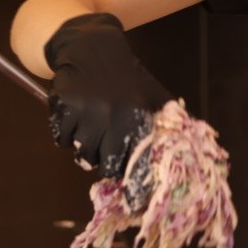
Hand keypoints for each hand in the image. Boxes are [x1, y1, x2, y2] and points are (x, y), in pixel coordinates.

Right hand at [45, 13, 171, 176]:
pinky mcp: (63, 105)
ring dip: (84, 146)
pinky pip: (60, 139)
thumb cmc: (128, 77)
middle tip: (105, 146)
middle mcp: (113, 115)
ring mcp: (86, 110)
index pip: (137, 163)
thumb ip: (168, 123)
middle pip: (106, 165)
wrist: (93, 46)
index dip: (134, 185)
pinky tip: (74, 116)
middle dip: (105, 160)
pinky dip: (64, 134)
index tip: (133, 201)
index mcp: (139, 116)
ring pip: (81, 154)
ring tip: (91, 126)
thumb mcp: (154, 95)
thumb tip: (186, 153)